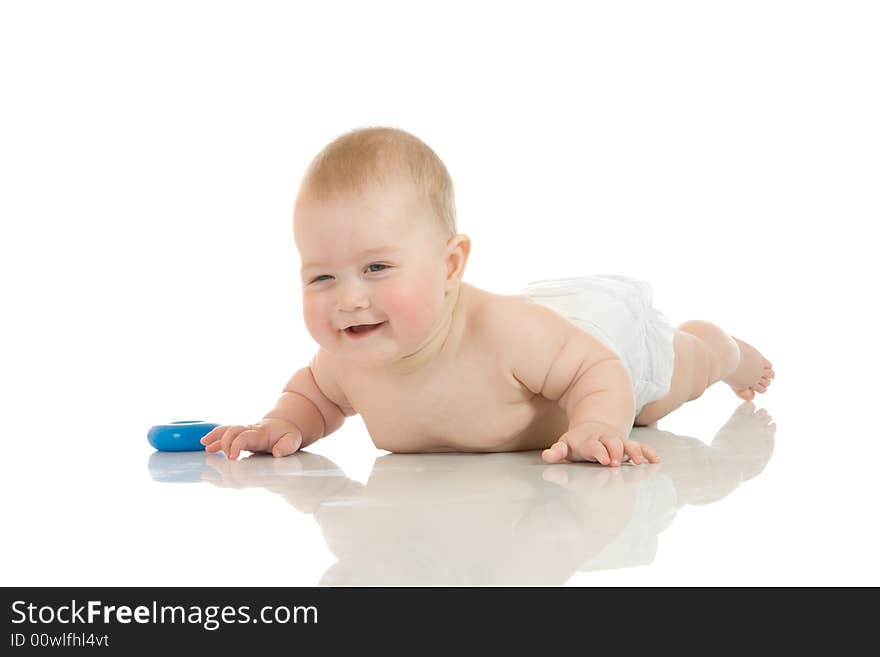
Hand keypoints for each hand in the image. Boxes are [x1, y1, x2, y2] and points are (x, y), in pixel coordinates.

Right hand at [200, 417, 302, 459]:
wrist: (285, 424)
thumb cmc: (287, 434)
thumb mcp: (293, 440)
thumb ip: (286, 446)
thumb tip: (277, 452)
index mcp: (261, 434)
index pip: (244, 437)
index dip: (236, 445)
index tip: (232, 458)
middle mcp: (250, 430)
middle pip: (232, 431)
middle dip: (225, 443)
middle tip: (225, 459)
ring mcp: (244, 431)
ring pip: (226, 430)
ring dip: (215, 438)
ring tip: (206, 447)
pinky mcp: (240, 435)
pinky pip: (225, 433)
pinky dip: (214, 438)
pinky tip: (206, 445)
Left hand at [541, 421, 659, 465]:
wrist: (594, 429)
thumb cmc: (578, 443)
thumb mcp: (566, 446)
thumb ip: (557, 452)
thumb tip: (546, 456)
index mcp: (589, 441)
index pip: (594, 446)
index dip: (598, 451)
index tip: (603, 459)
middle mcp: (605, 440)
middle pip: (613, 444)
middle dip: (616, 452)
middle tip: (618, 463)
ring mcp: (618, 442)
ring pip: (628, 445)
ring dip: (634, 452)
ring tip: (640, 461)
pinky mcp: (628, 445)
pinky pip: (640, 447)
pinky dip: (647, 452)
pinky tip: (655, 460)